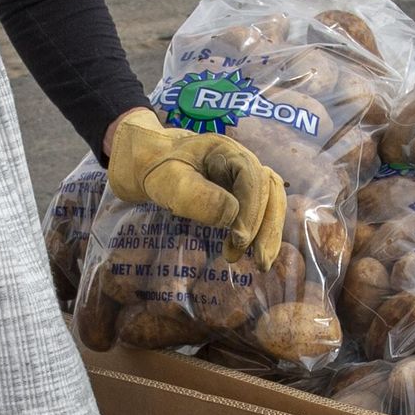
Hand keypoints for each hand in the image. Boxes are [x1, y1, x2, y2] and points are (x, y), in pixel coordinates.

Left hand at [106, 108, 285, 267]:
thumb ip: (195, 196)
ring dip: (270, 231)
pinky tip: (250, 251)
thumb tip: (232, 217)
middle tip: (259, 261)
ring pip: (271, 199)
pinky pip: (259, 209)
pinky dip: (260, 230)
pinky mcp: (239, 192)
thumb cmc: (152, 168)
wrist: (144, 162)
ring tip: (261, 263)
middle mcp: (240, 160)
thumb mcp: (165, 181)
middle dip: (267, 226)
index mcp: (224, 150)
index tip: (240, 239)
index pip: (252, 177)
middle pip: (270, 189)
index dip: (251, 209)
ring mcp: (241, 176)